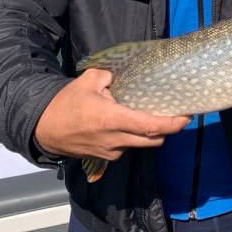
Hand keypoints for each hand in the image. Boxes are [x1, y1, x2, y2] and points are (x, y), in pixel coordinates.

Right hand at [34, 68, 190, 161]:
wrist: (44, 129)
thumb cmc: (67, 103)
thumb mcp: (88, 81)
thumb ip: (110, 75)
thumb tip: (127, 72)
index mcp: (112, 120)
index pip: (150, 126)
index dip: (172, 124)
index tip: (187, 117)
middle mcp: (115, 140)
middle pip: (153, 140)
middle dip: (168, 130)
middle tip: (177, 115)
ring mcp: (111, 152)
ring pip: (142, 145)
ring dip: (150, 134)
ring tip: (152, 117)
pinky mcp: (106, 158)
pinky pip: (128, 148)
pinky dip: (135, 138)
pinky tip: (131, 125)